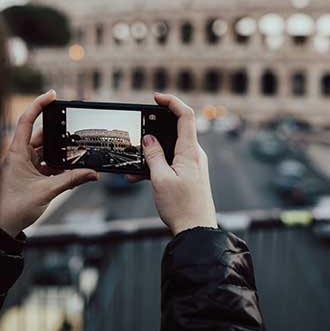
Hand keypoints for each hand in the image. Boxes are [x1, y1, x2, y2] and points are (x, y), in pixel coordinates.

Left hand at [0, 90, 98, 236]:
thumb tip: (93, 173)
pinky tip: (71, 170)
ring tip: (77, 154)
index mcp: (17, 153)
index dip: (39, 105)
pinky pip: (46, 165)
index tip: (53, 95)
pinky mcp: (28, 177)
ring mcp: (23, 166)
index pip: (27, 121)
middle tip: (75, 131)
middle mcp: (19, 156)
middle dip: (59, 135)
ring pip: (45, 152)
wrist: (1, 229)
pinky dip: (58, 167)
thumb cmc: (14, 208)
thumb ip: (72, 180)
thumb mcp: (47, 191)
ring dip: (60, 154)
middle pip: (41, 136)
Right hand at [130, 93, 216, 234]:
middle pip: (175, 130)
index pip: (186, 116)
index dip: (172, 102)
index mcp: (190, 151)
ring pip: (169, 149)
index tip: (156, 98)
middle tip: (137, 136)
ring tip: (133, 171)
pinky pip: (170, 163)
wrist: (196, 232)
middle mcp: (194, 155)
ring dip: (150, 156)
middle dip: (153, 132)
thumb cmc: (181, 207)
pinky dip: (155, 167)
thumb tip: (149, 138)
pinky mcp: (189, 175)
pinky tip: (139, 179)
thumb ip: (153, 156)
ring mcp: (193, 165)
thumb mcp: (160, 179)